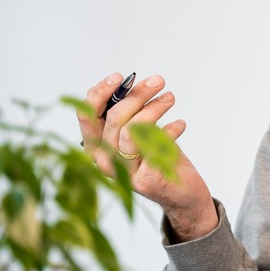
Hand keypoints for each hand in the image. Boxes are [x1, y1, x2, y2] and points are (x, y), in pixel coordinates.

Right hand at [77, 73, 218, 241]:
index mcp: (96, 146)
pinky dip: (170, 130)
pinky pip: (155, 147)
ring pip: (132, 130)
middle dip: (137, 94)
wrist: (183, 194)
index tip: (120, 76)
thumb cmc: (159, 159)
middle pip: (114, 118)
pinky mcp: (146, 180)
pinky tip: (181, 124)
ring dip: (154, 108)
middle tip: (159, 81)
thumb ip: (130, 114)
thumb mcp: (140, 133)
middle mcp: (104, 160)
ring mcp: (124, 173)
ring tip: (170, 97)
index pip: (87, 115)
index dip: (100, 93)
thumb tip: (130, 84)